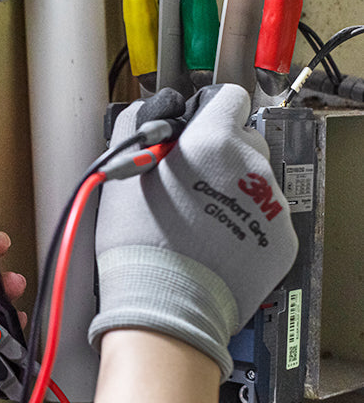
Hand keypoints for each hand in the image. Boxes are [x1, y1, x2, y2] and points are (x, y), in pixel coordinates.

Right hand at [91, 84, 297, 378]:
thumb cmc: (137, 241)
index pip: (229, 98)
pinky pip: (265, 220)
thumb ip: (137, 127)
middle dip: (221, 154)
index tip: (196, 128)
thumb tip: (151, 110)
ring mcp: (272, 205)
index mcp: (212, 141)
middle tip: (190, 182)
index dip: (209, 111)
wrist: (164, 304)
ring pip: (256, 180)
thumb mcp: (121, 172)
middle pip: (244, 140)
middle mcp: (251, 165)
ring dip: (233, 190)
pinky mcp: (282, 240)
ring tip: (199, 220)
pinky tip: (216, 243)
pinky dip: (245, 226)